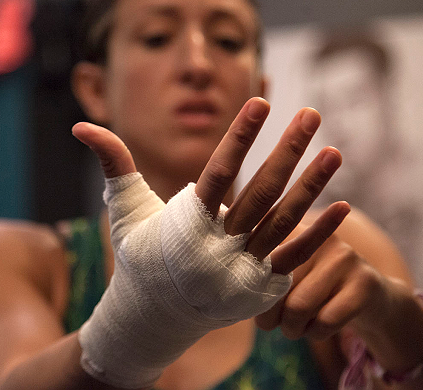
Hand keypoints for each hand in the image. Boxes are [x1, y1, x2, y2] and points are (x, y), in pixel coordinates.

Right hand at [72, 96, 350, 275]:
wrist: (155, 319)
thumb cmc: (141, 257)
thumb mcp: (126, 210)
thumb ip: (114, 163)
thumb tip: (80, 124)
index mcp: (186, 224)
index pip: (219, 172)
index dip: (241, 136)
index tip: (262, 102)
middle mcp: (218, 248)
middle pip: (261, 193)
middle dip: (288, 151)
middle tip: (312, 113)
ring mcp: (243, 270)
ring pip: (284, 222)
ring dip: (313, 186)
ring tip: (336, 151)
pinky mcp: (260, 288)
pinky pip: (295, 256)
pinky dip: (319, 233)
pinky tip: (343, 206)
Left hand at [255, 231, 393, 340]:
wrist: (369, 296)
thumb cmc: (312, 287)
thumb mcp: (286, 274)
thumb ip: (260, 276)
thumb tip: (241, 297)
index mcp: (291, 228)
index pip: (257, 260)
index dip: (252, 289)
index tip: (255, 302)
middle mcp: (317, 236)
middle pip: (275, 287)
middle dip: (270, 316)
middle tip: (278, 323)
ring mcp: (344, 256)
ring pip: (298, 307)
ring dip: (293, 329)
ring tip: (297, 327)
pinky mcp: (364, 282)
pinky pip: (325, 320)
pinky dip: (316, 334)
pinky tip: (320, 328)